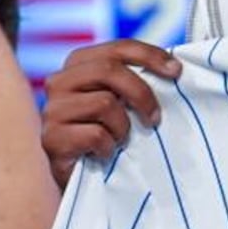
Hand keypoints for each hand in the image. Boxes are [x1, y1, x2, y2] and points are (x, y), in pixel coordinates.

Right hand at [38, 40, 182, 188]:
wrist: (83, 180)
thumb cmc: (107, 134)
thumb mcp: (122, 101)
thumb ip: (134, 80)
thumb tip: (173, 66)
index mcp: (78, 65)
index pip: (117, 48)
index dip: (149, 55)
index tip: (176, 71)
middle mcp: (59, 82)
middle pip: (109, 71)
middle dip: (141, 94)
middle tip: (155, 118)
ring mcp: (52, 110)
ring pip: (104, 104)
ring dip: (123, 128)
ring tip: (120, 141)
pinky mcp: (51, 138)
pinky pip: (96, 135)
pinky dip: (109, 147)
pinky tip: (105, 154)